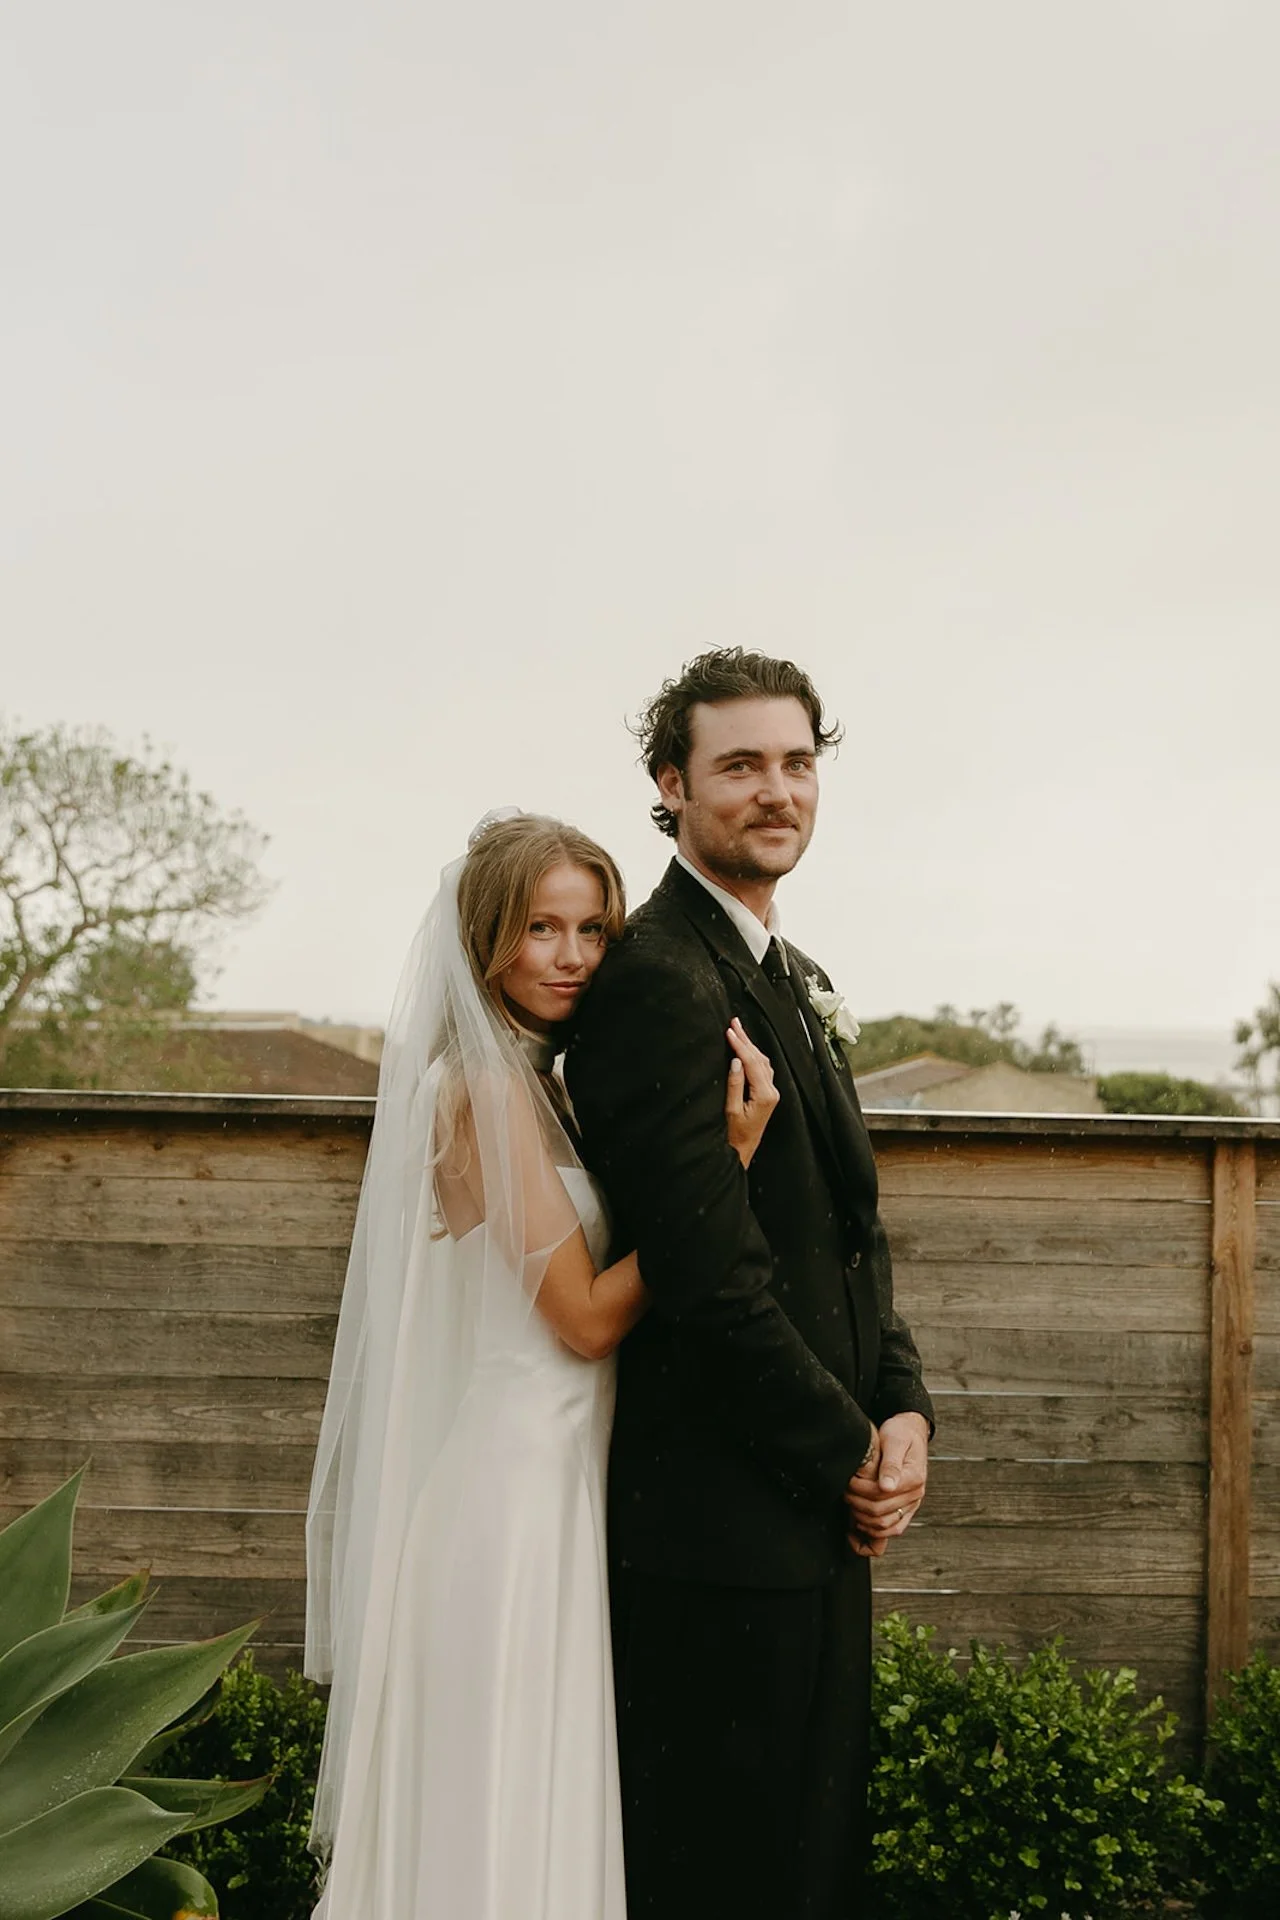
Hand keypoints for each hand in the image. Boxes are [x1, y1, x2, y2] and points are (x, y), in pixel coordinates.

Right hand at [723, 1018, 778, 1168]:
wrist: (743, 1150)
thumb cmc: (734, 1134)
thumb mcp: (730, 1110)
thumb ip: (735, 1084)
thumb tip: (736, 1061)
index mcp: (764, 1095)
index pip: (752, 1063)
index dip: (740, 1046)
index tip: (729, 1032)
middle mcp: (771, 1092)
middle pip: (759, 1059)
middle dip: (746, 1039)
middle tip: (734, 1022)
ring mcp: (771, 1092)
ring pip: (762, 1062)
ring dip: (749, 1045)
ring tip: (737, 1030)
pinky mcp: (767, 1094)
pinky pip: (761, 1068)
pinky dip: (752, 1055)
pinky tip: (745, 1048)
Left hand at [844, 1411, 928, 1558]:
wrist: (911, 1433)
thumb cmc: (901, 1433)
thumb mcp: (895, 1440)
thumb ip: (891, 1464)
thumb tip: (887, 1487)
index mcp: (913, 1478)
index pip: (880, 1494)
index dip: (859, 1489)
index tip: (849, 1479)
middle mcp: (915, 1495)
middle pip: (880, 1512)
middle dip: (857, 1503)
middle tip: (844, 1490)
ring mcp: (912, 1505)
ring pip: (885, 1527)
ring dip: (862, 1519)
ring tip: (850, 1503)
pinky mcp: (906, 1510)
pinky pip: (893, 1530)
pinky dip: (874, 1534)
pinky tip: (857, 1528)